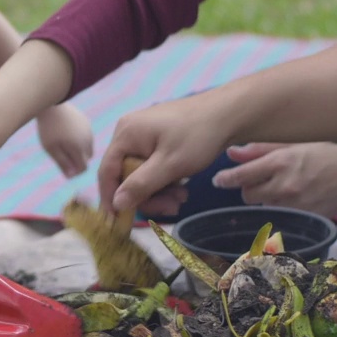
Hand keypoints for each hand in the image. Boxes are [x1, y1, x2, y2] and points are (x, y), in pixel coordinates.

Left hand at [35, 102, 93, 176]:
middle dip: (77, 160)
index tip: (63, 168)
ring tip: (63, 144)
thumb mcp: (51, 149)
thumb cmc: (48, 129)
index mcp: (79, 149)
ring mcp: (88, 131)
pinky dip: (79, 139)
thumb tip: (71, 176)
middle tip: (60, 155)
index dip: (74, 172)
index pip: (83, 168)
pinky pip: (86, 136)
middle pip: (86, 158)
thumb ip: (62, 163)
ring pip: (87, 147)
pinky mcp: (86, 123)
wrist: (51, 105)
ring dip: (79, 150)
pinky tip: (66, 133)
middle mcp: (88, 141)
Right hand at [100, 96, 233, 215]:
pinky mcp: (158, 139)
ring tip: (182, 198)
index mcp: (126, 134)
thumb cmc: (198, 136)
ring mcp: (144, 135)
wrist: (230, 113)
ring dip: (159, 191)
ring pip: (142, 174)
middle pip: (126, 175)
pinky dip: (165, 180)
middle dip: (147, 196)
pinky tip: (182, 188)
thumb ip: (140, 185)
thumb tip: (116, 205)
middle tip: (171, 209)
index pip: (107, 172)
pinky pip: (153, 166)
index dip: (111, 198)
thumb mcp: (169, 165)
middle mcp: (129, 133)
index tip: (119, 222)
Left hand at [212, 141, 336, 217]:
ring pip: (263, 206)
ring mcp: (296, 205)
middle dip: (248, 188)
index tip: (219, 180)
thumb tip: (231, 153)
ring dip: (266, 199)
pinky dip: (282, 209)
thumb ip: (259, 150)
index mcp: (281, 163)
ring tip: (283, 187)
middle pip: (247, 196)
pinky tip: (296, 198)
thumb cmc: (324, 153)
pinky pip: (282, 216)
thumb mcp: (292, 144)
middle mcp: (286, 186)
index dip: (226, 179)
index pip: (241, 176)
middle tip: (259, 180)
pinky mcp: (306, 218)